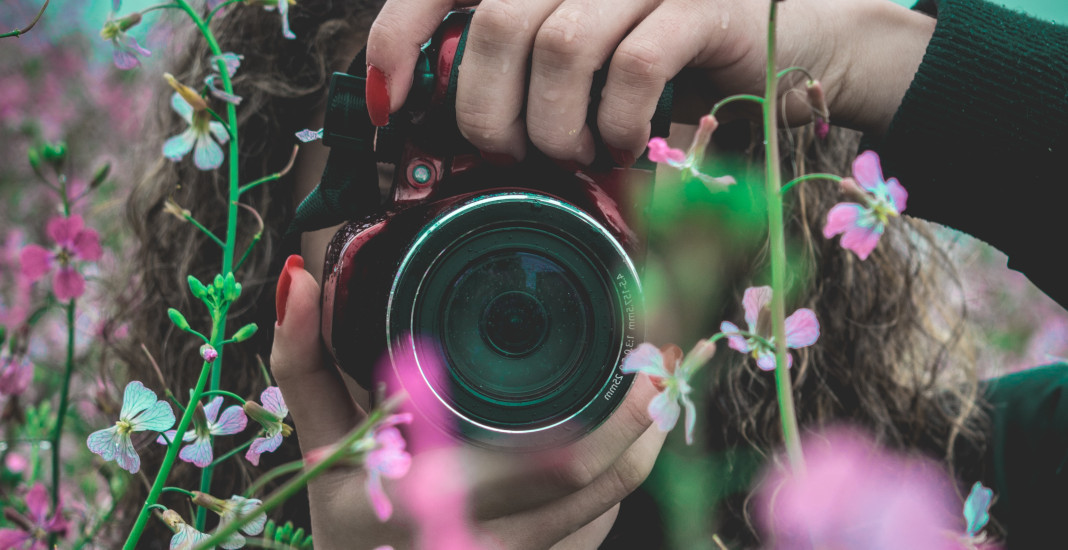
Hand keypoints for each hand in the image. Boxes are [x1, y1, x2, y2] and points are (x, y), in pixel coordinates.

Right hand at [269, 255, 667, 548]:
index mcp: (427, 499)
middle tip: (660, 354)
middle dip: (645, 414)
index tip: (634, 347)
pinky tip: (633, 432)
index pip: (553, 465)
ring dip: (646, 442)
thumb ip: (302, 359)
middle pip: (596, 481)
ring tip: (659, 382)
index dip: (614, 413)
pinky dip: (623, 473)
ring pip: (607, 504)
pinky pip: (594, 521)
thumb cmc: (341, 516)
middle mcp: (477, 540)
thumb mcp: (316, 439)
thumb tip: (297, 277)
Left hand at [365, 0, 934, 163]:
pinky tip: (625, 144)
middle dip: (486, 110)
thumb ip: (522, 68)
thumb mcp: (588, 57)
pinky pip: (631, 67)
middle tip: (509, 154)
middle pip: (497, 21)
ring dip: (555, 126)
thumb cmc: (678, 59)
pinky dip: (615, 124)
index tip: (388, 99)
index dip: (399, 32)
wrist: (803, 42)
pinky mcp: (705, 3)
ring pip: (557, 45)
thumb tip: (436, 119)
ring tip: (577, 153)